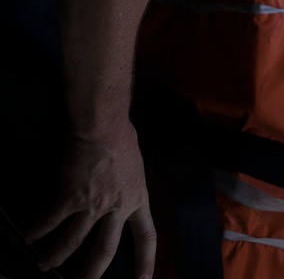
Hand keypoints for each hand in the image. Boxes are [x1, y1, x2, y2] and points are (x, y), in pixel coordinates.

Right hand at [26, 124, 155, 278]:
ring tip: (45, 265)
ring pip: (73, 242)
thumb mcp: (136, 167)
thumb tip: (124, 187)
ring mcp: (93, 204)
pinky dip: (38, 230)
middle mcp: (116, 207)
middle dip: (93, 273)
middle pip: (106, 250)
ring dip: (56, 256)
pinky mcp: (71, 196)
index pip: (147, 236)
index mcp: (136, 199)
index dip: (146, 260)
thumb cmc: (121, 139)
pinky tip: (29, 236)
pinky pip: (51, 220)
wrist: (103, 127)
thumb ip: (129, 185)